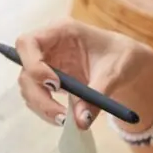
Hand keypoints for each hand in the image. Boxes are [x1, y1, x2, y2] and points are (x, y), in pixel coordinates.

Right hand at [14, 19, 152, 129]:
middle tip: (60, 116)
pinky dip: (47, 109)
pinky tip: (66, 117)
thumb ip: (95, 96)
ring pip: (28, 86)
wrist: (127, 63)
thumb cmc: (122, 57)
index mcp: (61, 31)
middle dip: (38, 95)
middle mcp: (48, 45)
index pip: (27, 43)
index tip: (54, 85)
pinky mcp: (48, 79)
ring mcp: (46, 62)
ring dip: (41, 106)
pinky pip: (38, 96)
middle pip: (25, 69)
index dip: (32, 64)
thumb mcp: (113, 75)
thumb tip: (80, 122)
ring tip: (66, 120)